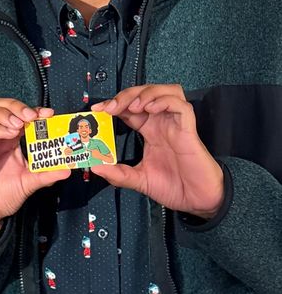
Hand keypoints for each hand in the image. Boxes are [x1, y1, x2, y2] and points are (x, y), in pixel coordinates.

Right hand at [0, 99, 70, 233]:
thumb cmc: (2, 195)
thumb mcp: (29, 183)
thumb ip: (46, 174)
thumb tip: (67, 169)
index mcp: (8, 139)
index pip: (18, 115)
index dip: (32, 110)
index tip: (48, 113)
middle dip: (16, 106)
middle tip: (32, 116)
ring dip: (3, 113)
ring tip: (19, 124)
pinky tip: (8, 134)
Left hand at [92, 85, 223, 217]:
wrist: (197, 201)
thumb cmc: (174, 187)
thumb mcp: (139, 180)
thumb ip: (118, 174)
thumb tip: (96, 167)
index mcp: (150, 131)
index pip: (130, 107)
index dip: (114, 104)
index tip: (97, 110)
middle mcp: (162, 124)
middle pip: (144, 94)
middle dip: (125, 95)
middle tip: (111, 107)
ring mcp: (176, 125)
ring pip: (165, 91)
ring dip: (146, 93)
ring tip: (133, 107)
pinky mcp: (188, 130)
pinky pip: (181, 106)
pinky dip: (165, 101)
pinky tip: (151, 109)